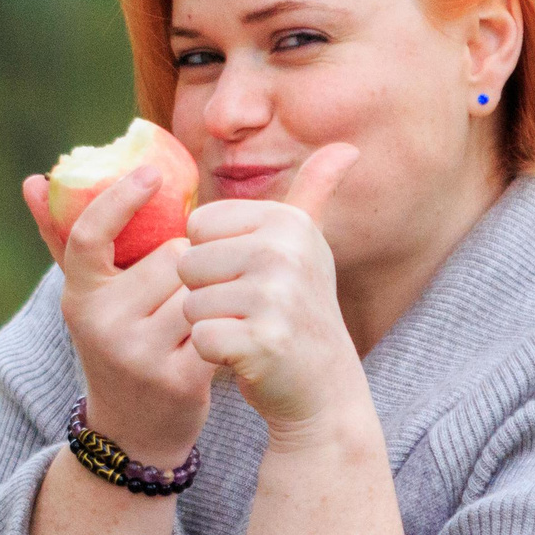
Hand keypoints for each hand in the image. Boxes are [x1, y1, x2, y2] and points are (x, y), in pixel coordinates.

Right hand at [22, 164, 213, 461]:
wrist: (133, 431)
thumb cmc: (115, 342)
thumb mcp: (87, 296)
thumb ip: (62, 237)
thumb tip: (33, 180)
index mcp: (78, 297)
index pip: (91, 234)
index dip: (121, 198)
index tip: (151, 173)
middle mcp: (101, 325)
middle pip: (171, 256)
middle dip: (187, 261)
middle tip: (183, 285)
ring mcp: (138, 354)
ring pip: (197, 287)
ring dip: (207, 290)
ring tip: (196, 312)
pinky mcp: (178, 378)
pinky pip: (215, 322)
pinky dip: (224, 320)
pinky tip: (220, 330)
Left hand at [177, 143, 363, 444]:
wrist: (323, 388)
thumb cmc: (299, 311)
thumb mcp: (309, 246)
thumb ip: (314, 193)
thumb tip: (347, 147)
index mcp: (287, 222)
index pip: (198, 226)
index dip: (212, 258)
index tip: (249, 277)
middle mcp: (285, 252)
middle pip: (188, 263)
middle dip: (207, 293)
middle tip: (248, 311)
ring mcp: (276, 298)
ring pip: (190, 302)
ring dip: (210, 324)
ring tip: (249, 331)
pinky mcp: (263, 341)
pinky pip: (200, 337)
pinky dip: (214, 354)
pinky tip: (246, 357)